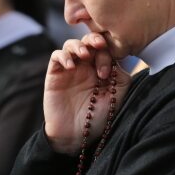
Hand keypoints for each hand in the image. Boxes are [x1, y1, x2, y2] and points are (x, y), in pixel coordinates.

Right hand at [43, 33, 130, 153]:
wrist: (75, 134)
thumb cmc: (98, 118)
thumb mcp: (116, 97)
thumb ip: (120, 77)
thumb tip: (118, 59)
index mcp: (102, 68)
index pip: (105, 49)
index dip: (108, 53)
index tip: (107, 73)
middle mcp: (86, 66)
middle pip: (89, 41)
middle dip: (94, 40)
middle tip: (99, 46)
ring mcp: (70, 69)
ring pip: (71, 45)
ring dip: (78, 45)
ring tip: (84, 55)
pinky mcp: (54, 73)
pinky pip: (56, 56)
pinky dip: (63, 56)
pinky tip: (70, 66)